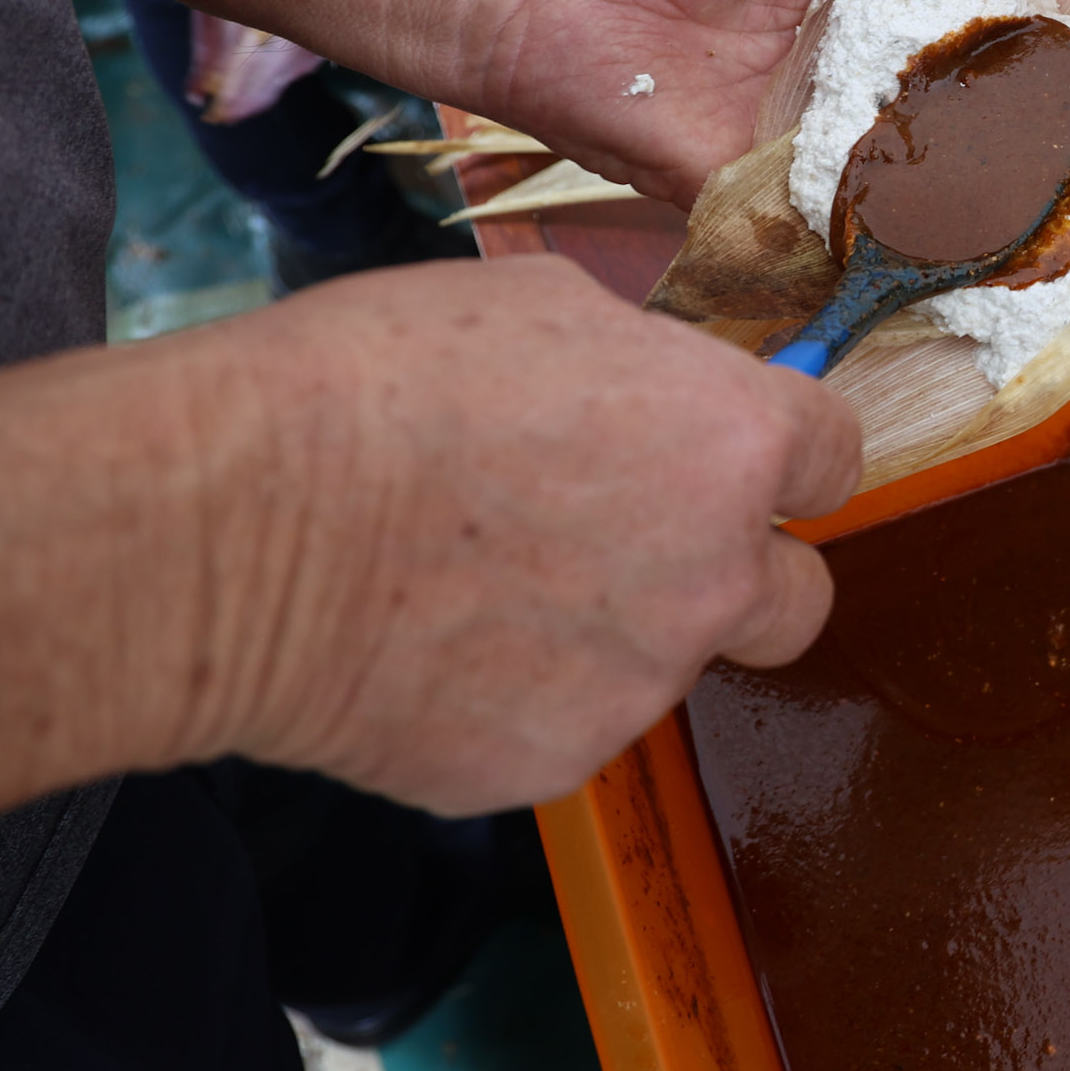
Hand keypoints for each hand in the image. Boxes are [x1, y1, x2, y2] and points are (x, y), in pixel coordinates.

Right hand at [178, 256, 861, 813]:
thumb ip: (642, 367)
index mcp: (730, 444)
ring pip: (667, 664)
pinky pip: (568, 727)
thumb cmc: (369, 386)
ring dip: (612, 631)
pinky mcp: (553, 763)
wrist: (233, 528)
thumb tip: (661, 390)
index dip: (789, 454)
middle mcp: (714, 575)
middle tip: (645, 540)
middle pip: (799, 597)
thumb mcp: (538, 307)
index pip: (835, 457)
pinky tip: (431, 643)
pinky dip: (519, 696)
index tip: (750, 456)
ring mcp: (638, 685)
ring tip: (482, 580)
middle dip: (744, 571)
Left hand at [457, 0, 1038, 208]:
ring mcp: (828, 140)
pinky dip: (907, 232)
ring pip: (929, 173)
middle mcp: (864, 72)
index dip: (1040, 26)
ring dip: (987, 183)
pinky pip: (857, 224)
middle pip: (969, 106)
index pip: (978, 13)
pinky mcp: (783, 197)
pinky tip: (976, 234)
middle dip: (1034, 122)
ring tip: (1067, 193)